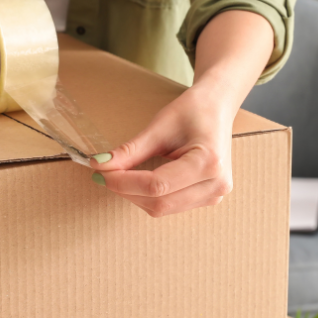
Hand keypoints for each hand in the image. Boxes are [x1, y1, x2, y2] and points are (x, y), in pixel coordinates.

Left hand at [91, 10, 273, 216]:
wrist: (218, 107)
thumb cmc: (193, 111)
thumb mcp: (160, 127)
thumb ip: (131, 150)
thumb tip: (100, 165)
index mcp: (208, 163)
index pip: (157, 185)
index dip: (124, 182)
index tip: (100, 172)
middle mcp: (216, 185)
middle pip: (160, 203)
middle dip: (127, 191)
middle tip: (104, 175)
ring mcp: (215, 195)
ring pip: (163, 209)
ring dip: (136, 196)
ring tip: (120, 177)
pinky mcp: (209, 198)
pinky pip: (172, 206)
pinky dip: (150, 197)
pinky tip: (140, 181)